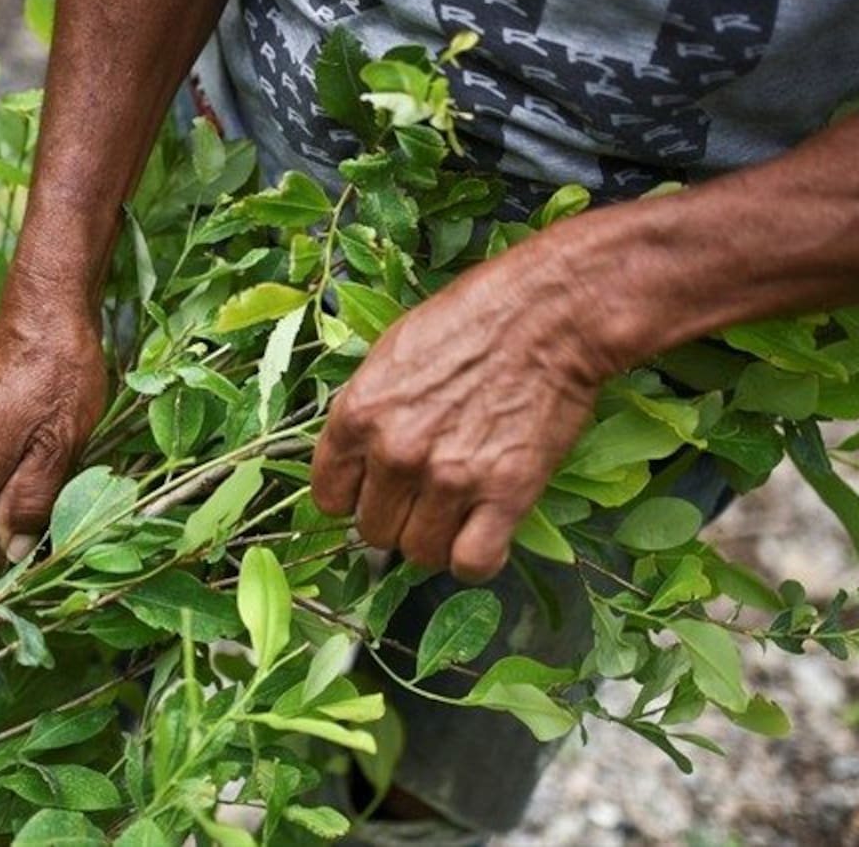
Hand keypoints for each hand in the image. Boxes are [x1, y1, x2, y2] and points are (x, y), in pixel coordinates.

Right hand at [0, 266, 106, 601]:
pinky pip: (3, 479)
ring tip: (69, 526)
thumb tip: (9, 553)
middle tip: (52, 565)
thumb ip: (33, 496)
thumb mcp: (61, 439)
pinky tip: (65, 488)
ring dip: (19, 528)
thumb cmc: (59, 366)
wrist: (51, 305)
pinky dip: (27, 497)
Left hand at [311, 236, 612, 581]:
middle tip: (425, 495)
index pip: (328, 497)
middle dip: (396, 518)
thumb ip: (367, 412)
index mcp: (358, 415)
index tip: (374, 490)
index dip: (353, 497)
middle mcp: (395, 454)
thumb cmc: (470, 320)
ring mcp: (449, 479)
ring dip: (435, 539)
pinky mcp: (505, 496)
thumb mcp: (391, 353)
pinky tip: (484, 532)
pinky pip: (472, 563)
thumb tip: (358, 459)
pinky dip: (476, 558)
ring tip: (457, 511)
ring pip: (419, 554)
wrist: (548, 313)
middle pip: (373, 531)